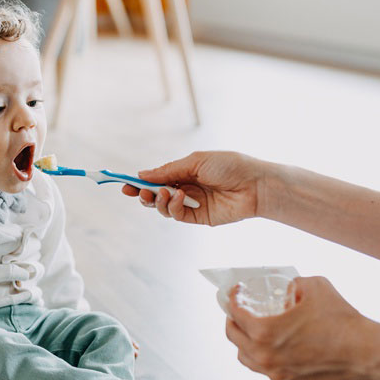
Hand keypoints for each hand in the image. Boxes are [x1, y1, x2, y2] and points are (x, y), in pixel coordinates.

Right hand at [121, 151, 270, 225]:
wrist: (254, 184)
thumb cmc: (230, 166)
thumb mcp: (195, 162)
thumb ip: (169, 170)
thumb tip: (143, 174)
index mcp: (185, 171)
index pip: (158, 178)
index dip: (141, 182)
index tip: (125, 184)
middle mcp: (186, 188)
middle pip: (157, 195)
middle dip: (143, 194)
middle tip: (135, 192)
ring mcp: (192, 204)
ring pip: (163, 207)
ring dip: (157, 200)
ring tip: (162, 193)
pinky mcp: (199, 217)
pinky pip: (177, 215)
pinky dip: (172, 207)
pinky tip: (178, 197)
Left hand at [224, 276, 379, 379]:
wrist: (365, 352)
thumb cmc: (341, 319)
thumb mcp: (315, 286)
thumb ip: (295, 283)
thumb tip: (290, 286)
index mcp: (265, 331)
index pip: (235, 314)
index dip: (232, 299)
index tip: (235, 293)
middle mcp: (265, 356)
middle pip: (234, 338)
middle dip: (232, 321)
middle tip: (238, 311)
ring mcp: (276, 374)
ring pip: (246, 359)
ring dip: (244, 342)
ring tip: (251, 331)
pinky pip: (267, 371)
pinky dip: (264, 358)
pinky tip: (273, 348)